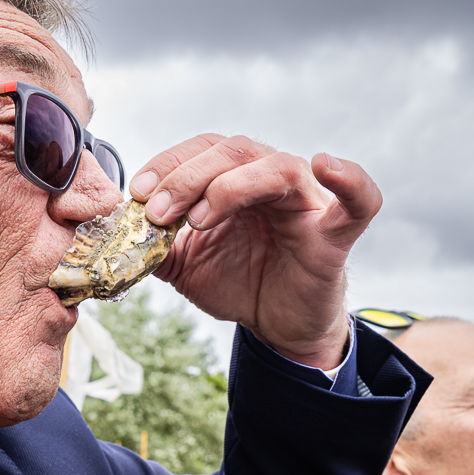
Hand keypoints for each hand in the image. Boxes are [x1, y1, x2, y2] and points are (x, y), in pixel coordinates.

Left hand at [129, 135, 381, 369]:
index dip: (168, 163)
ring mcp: (307, 201)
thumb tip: (114, 231)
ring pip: (275, 167)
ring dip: (228, 186)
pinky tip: (327, 164)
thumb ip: (152, 242)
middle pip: (233, 150)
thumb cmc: (238, 282)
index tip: (137, 194)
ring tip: (196, 220)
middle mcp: (273, 178)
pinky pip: (359, 200)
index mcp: (237, 176)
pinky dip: (350, 178)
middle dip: (186, 177)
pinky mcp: (335, 233)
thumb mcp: (183, 263)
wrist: (277, 325)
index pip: (203, 149)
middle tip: (156, 212)